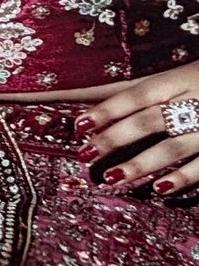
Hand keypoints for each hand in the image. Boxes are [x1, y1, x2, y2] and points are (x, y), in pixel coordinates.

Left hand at [88, 62, 198, 199]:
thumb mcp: (185, 75)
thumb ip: (150, 88)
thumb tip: (93, 96)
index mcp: (184, 78)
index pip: (140, 93)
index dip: (109, 108)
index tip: (79, 124)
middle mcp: (198, 101)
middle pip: (151, 120)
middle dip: (115, 137)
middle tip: (85, 153)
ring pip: (174, 147)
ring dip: (141, 164)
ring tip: (111, 178)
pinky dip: (182, 179)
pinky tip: (158, 190)